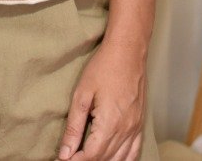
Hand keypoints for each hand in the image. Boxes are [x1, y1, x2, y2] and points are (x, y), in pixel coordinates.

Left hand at [57, 40, 146, 159]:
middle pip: (104, 159)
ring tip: (86, 158)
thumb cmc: (104, 67)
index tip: (61, 160)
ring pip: (119, 159)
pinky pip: (134, 152)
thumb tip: (65, 153)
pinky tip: (113, 160)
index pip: (91, 156)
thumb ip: (74, 126)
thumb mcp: (82, 94)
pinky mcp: (140, 123)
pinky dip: (122, 160)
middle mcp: (125, 130)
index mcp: (109, 124)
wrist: (128, 51)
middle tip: (70, 158)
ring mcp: (135, 128)